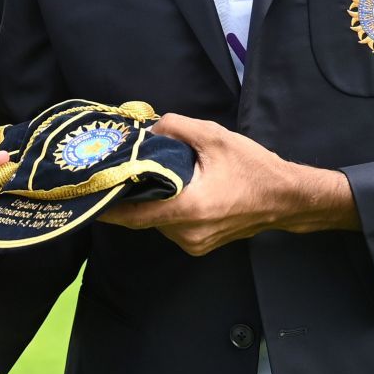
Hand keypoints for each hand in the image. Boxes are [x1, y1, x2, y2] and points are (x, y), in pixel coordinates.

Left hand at [99, 114, 357, 255]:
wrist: (288, 199)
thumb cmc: (254, 168)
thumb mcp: (215, 137)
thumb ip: (177, 128)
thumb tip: (148, 128)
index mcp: (188, 209)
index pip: (133, 214)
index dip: (107, 206)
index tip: (85, 195)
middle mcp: (186, 233)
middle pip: (143, 217)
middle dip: (128, 197)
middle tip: (113, 175)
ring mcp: (194, 243)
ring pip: (157, 222)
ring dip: (149, 202)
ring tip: (141, 178)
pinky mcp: (201, 245)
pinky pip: (172, 226)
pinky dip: (165, 209)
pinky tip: (169, 190)